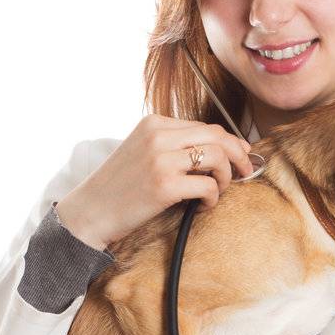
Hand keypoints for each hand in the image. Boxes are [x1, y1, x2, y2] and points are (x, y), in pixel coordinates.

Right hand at [53, 116, 256, 249]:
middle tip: (244, 172)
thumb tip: (216, 149)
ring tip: (216, 191)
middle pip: (217, 135)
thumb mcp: (141, 151)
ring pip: (217, 157)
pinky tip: (202, 206)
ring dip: (226, 177)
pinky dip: (213, 198)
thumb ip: (171, 145)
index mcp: (153, 123)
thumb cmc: (117, 187)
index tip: (241, 155)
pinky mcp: (165, 185)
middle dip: (238, 154)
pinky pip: (208, 186)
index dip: (229, 141)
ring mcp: (161, 159)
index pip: (204, 126)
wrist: (89, 211)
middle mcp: (158, 136)